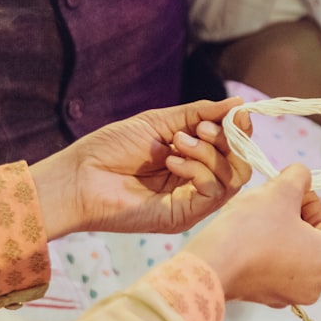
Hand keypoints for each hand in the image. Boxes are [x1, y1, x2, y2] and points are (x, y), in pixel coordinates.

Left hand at [31, 99, 252, 238]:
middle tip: (202, 129)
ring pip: (233, 178)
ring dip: (210, 153)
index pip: (236, 148)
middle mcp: (198, 182)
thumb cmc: (111, 148)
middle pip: (241, 164)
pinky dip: (199, 171)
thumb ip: (200, 114)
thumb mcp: (161, 122)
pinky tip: (172, 162)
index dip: (241, 130)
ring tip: (179, 142)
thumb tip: (239, 104)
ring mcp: (193, 201)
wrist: (78, 176)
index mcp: (194, 160)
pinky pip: (214, 192)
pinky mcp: (184, 216)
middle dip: (229, 140)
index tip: (236, 114)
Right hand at [184, 163, 320, 307]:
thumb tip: (302, 175)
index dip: (309, 199)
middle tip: (273, 199)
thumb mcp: (281, 190)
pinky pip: (273, 267)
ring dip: (278, 231)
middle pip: (310, 238)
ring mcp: (290, 295)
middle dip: (293, 215)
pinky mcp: (265, 297)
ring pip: (291, 252)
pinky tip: (247, 236)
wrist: (212, 263)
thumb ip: (300, 177)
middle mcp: (316, 284)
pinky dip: (265, 250)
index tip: (291, 190)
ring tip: (257, 216)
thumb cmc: (252, 228)